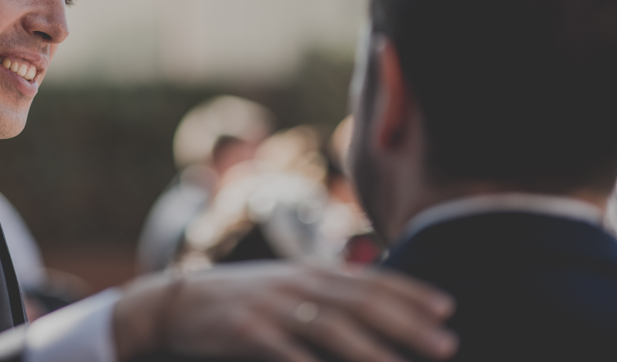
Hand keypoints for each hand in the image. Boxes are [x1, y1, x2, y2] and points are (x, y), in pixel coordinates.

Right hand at [113, 261, 456, 361]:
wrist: (178, 304)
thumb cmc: (240, 298)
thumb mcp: (285, 286)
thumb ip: (325, 292)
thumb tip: (375, 307)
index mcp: (309, 270)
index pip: (370, 279)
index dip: (411, 293)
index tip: (447, 308)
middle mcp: (296, 283)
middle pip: (361, 302)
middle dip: (407, 323)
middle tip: (447, 342)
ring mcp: (272, 307)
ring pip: (332, 327)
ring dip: (373, 349)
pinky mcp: (248, 332)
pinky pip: (289, 353)